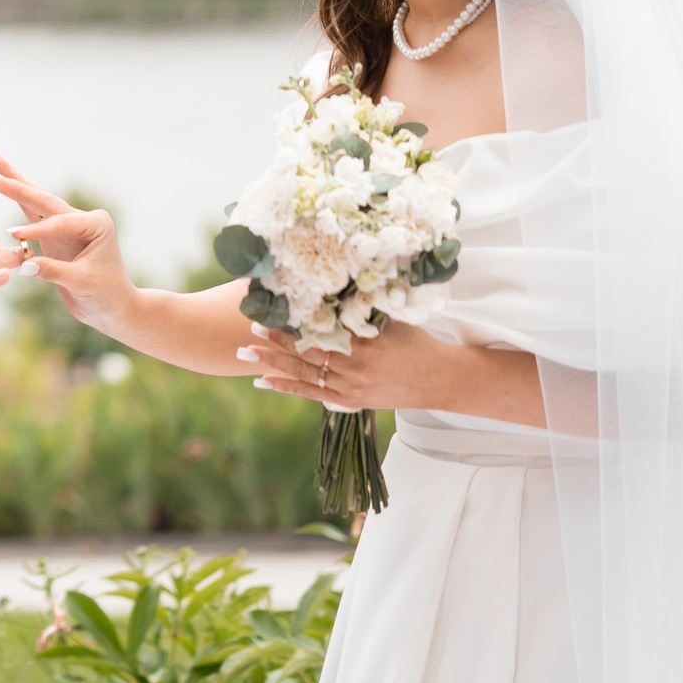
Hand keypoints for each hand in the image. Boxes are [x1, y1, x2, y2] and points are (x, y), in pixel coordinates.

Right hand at [0, 154, 135, 335]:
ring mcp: (68, 225)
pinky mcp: (56, 235)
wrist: (113, 307)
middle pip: (46, 200)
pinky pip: (34, 217)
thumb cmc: (106, 295)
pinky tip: (6, 187)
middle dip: (19, 184)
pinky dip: (18, 203)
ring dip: (16, 185)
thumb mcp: (82, 283)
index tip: (13, 234)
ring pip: (37, 203)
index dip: (36, 229)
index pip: (60, 222)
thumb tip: (24, 266)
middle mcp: (82, 219)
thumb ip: (53, 271)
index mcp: (95, 224)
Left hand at [237, 320, 453, 412]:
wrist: (438, 380)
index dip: (294, 319)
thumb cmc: (417, 342)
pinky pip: (311, 394)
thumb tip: (335, 281)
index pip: (320, 328)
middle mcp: (354, 366)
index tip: (272, 307)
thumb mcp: (393, 317)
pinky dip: (286, 387)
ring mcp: (350, 387)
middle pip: (305, 351)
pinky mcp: (350, 401)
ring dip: (271, 364)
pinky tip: (263, 381)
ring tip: (244, 353)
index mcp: (365, 342)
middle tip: (249, 326)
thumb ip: (363, 305)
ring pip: (303, 374)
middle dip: (274, 339)